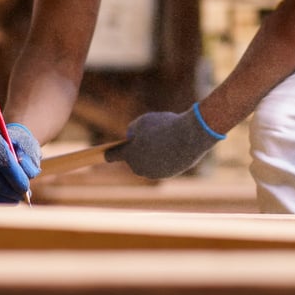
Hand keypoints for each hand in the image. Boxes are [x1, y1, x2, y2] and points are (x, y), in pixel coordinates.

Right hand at [0, 123, 40, 202]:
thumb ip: (30, 161)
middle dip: (6, 190)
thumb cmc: (21, 149)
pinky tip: (6, 199)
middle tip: (22, 195)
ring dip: (1, 199)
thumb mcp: (30, 150)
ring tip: (17, 197)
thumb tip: (28, 175)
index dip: (13, 175)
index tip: (25, 186)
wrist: (9, 149)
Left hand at [104, 103, 224, 178]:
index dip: (109, 153)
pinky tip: (170, 147)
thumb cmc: (164, 126)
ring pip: (149, 162)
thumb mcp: (144, 121)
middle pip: (134, 159)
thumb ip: (134, 129)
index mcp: (130, 155)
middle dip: (137, 150)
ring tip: (158, 141)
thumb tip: (132, 136)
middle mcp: (140, 168)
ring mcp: (155, 173)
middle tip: (142, 139)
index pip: (114, 155)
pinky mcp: (170, 173)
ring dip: (151, 154)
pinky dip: (164, 156)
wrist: (190, 136)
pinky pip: (163, 164)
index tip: (104, 154)